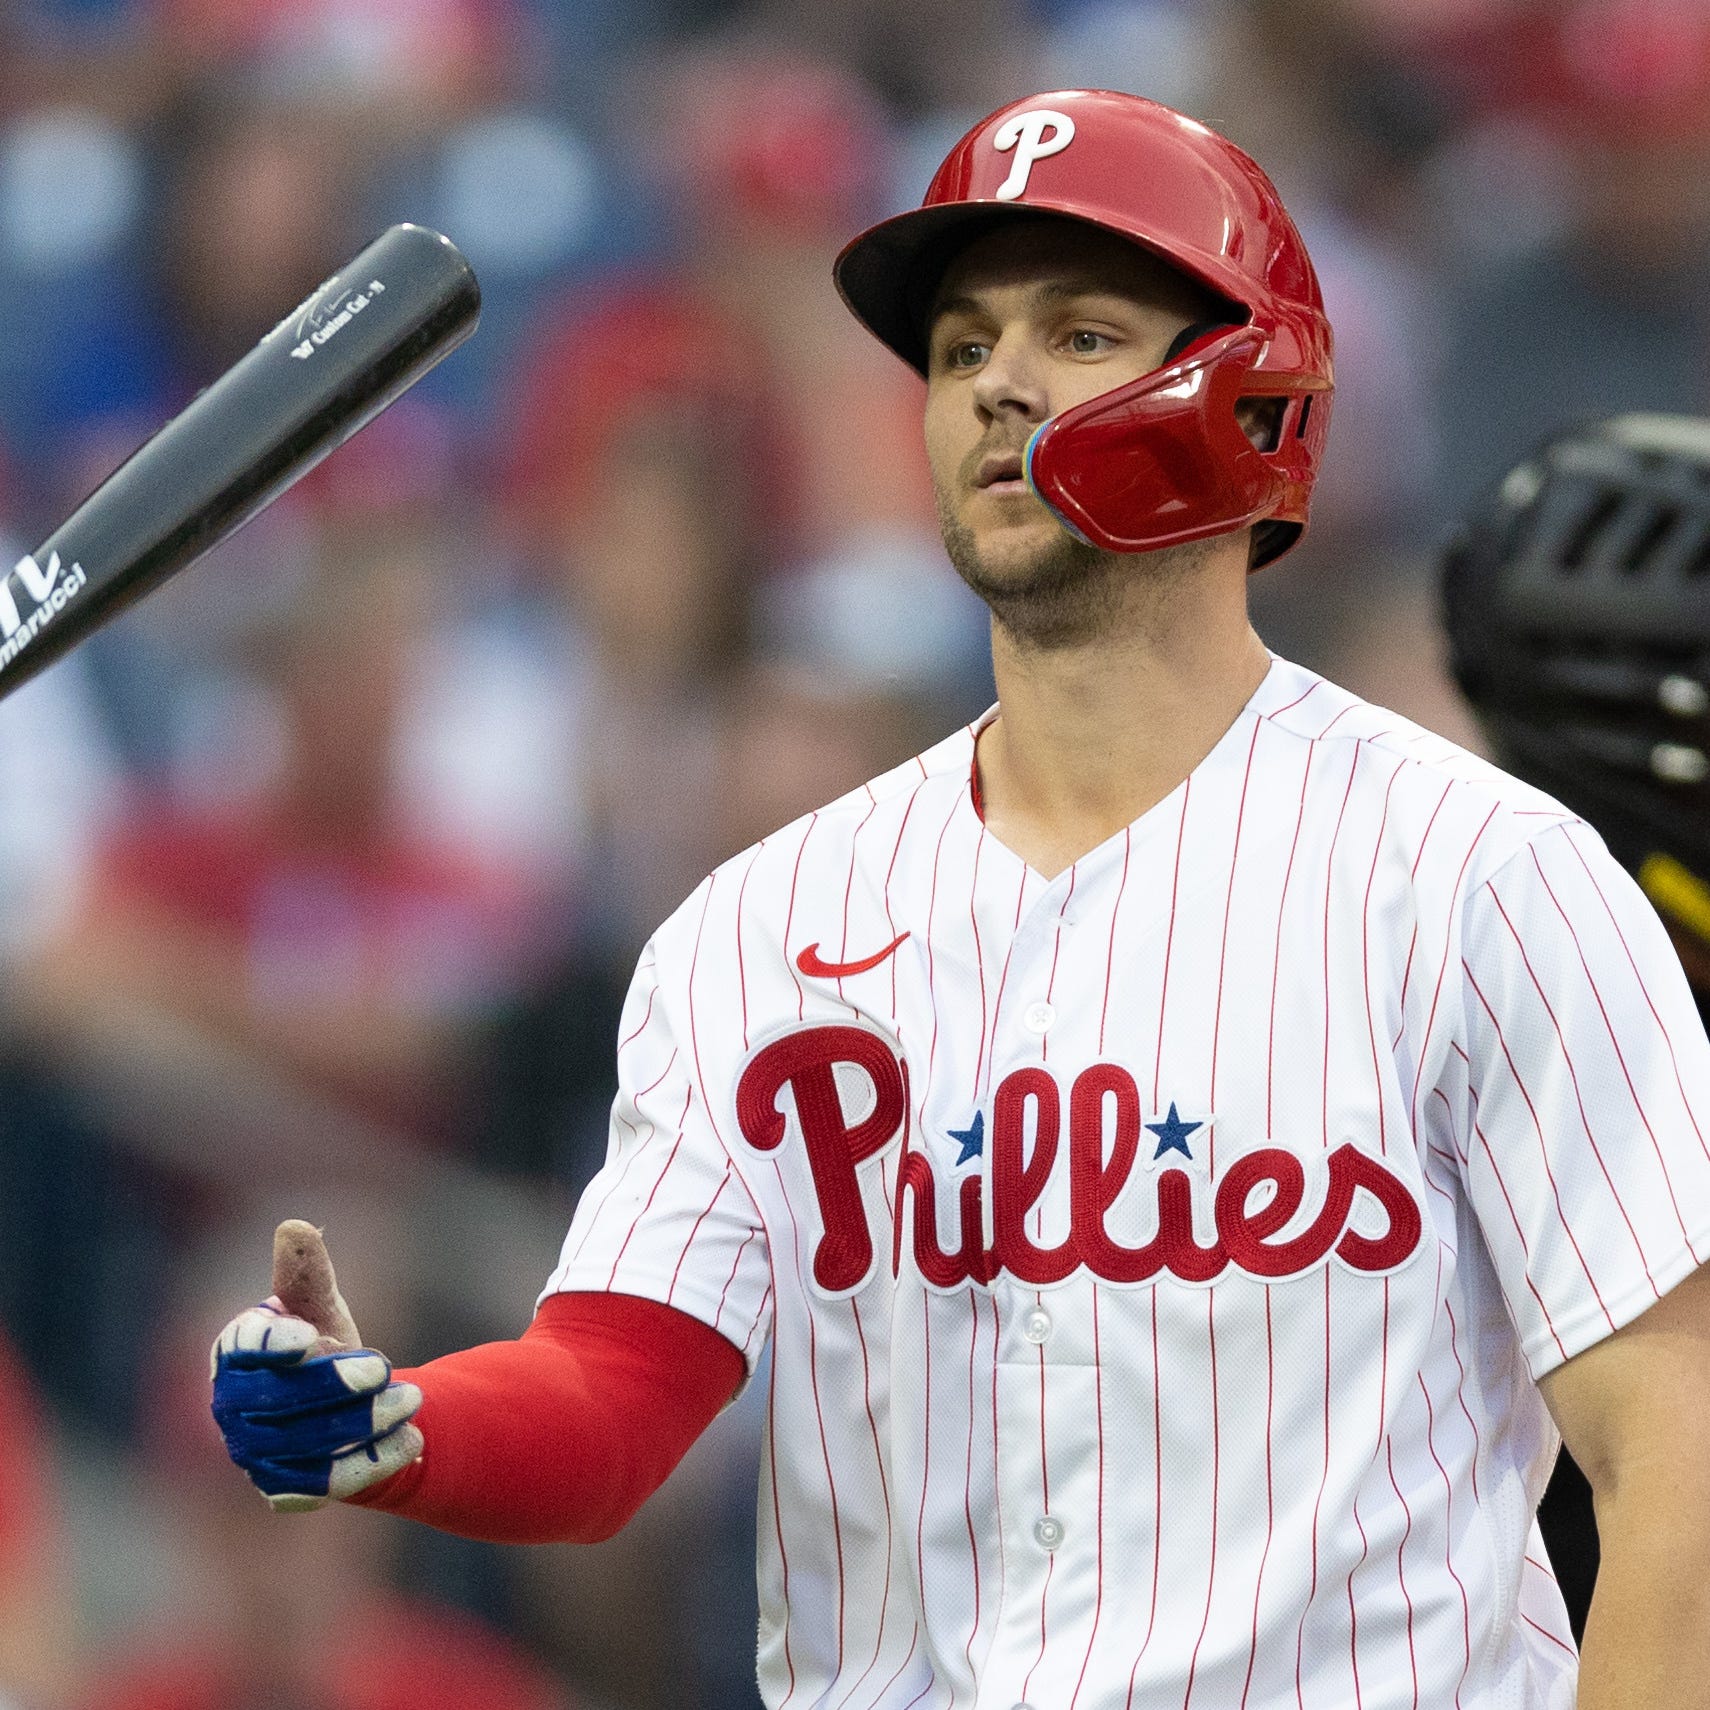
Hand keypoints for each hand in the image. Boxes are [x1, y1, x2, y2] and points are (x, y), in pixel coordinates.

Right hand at [210, 1220, 422, 1512]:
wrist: (337, 1405)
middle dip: (336, 1387)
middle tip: (387, 1369)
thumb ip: (306, 1273)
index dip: (273, 1345)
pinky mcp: (285, 1490)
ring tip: (414, 1398)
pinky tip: (413, 1439)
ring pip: (305, 1447)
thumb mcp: (318, 1305)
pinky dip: (371, 1464)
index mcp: (234, 1355)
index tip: (312, 1336)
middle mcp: (234, 1409)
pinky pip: (325, 1486)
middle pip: (279, 1402)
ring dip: (363, 1424)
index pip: (243, 1350)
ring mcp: (255, 1455)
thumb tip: (295, 1226)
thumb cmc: (319, 1341)